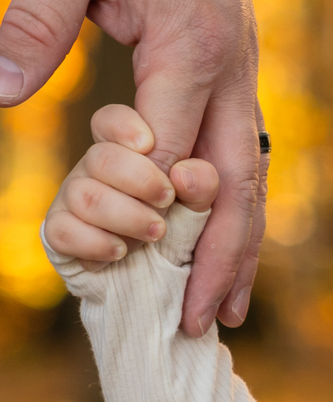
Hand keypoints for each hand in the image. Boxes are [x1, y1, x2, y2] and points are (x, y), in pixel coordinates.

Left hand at [0, 0, 266, 334]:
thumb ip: (36, 21)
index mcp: (191, 48)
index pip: (174, 152)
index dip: (152, 210)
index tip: (130, 265)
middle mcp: (232, 74)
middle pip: (236, 188)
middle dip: (216, 262)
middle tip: (194, 328)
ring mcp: (243, 79)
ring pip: (253, 183)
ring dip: (239, 253)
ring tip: (222, 317)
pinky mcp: (238, 79)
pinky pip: (248, 162)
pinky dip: (239, 217)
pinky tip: (227, 257)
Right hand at [46, 104, 218, 265]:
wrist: (160, 281)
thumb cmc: (182, 232)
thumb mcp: (202, 208)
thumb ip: (203, 186)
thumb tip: (184, 174)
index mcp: (127, 152)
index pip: (109, 120)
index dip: (123, 127)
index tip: (149, 144)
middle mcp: (94, 169)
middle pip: (100, 158)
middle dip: (139, 181)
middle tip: (167, 201)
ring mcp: (74, 199)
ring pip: (83, 195)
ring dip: (124, 216)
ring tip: (156, 233)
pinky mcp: (61, 233)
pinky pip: (60, 230)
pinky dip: (93, 243)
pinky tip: (119, 251)